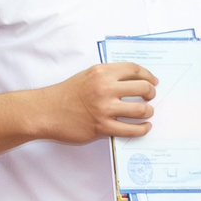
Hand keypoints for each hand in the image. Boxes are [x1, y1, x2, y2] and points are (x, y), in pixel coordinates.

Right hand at [34, 62, 156, 143]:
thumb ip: (108, 76)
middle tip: (150, 98)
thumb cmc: (66, 94)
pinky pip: (131, 130)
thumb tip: (132, 81)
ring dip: (148, 112)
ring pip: (141, 110)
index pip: (134, 69)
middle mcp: (105, 88)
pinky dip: (142, 129)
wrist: (47, 111)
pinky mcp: (102, 127)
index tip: (153, 81)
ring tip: (147, 113)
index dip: (148, 75)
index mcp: (102, 72)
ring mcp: (104, 109)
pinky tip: (143, 127)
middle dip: (151, 94)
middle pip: (142, 88)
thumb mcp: (87, 75)